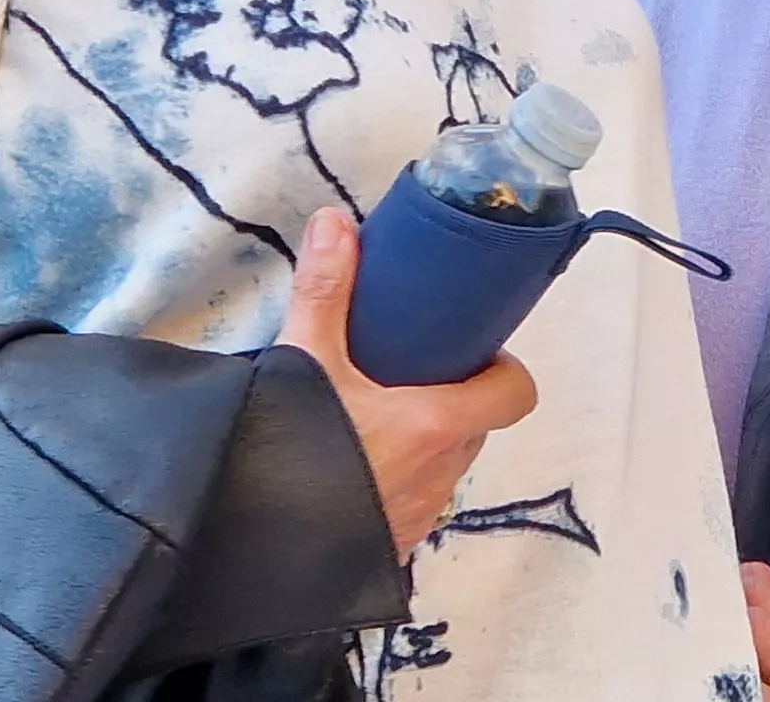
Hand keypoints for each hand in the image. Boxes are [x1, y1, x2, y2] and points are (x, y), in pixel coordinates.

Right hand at [273, 205, 539, 555]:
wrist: (253, 546)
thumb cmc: (290, 457)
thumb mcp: (304, 360)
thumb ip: (324, 289)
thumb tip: (334, 223)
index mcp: (437, 425)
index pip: (516, 394)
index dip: (501, 368)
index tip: (465, 346)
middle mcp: (441, 474)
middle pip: (475, 422)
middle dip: (451, 393)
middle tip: (407, 365)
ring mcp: (418, 515)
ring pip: (445, 463)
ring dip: (424, 437)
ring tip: (373, 409)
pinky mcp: (390, 543)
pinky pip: (413, 499)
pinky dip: (396, 476)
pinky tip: (350, 459)